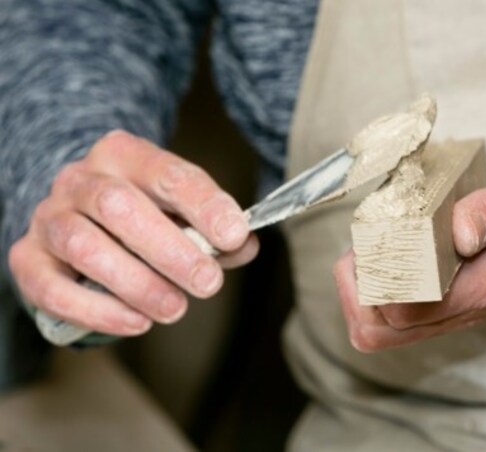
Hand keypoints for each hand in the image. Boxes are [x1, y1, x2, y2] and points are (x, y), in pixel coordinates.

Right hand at [8, 130, 257, 335]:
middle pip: (118, 206)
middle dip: (170, 250)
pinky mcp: (27, 259)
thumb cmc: (145, 216)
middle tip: (208, 283)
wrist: (79, 217)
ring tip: (175, 308)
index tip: (234, 235)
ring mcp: (49, 217)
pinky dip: (98, 311)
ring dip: (136, 283)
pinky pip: (52, 288)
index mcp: (125, 155)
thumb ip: (216, 230)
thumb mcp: (184, 212)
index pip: (167, 173)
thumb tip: (244, 245)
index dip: (204, 205)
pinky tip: (136, 323)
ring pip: (83, 245)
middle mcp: (80, 179)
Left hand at [334, 154, 485, 350]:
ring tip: (372, 242)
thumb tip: (452, 229)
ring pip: (385, 327)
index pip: (403, 313)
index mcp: (482, 288)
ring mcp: (456, 304)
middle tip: (364, 242)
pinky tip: (387, 245)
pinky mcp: (453, 293)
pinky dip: (378, 285)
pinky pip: (400, 310)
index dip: (372, 282)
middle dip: (355, 291)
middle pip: (381, 332)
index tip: (376, 235)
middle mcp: (464, 306)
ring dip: (362, 291)